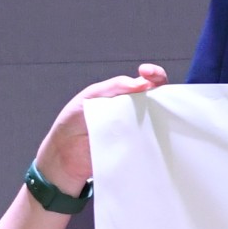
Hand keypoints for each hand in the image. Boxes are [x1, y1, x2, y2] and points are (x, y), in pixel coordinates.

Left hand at [33, 64, 165, 193]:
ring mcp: (137, 131)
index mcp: (124, 95)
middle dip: (165, 96)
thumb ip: (113, 87)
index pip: (147, 81)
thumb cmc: (73, 121)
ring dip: (161, 119)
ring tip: (156, 117)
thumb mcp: (90, 96)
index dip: (154, 75)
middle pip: (159, 101)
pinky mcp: (135, 150)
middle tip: (159, 97)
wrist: (63, 155)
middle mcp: (134, 111)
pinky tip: (154, 138)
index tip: (148, 73)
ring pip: (159, 123)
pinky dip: (156, 142)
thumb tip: (141, 83)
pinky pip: (151, 145)